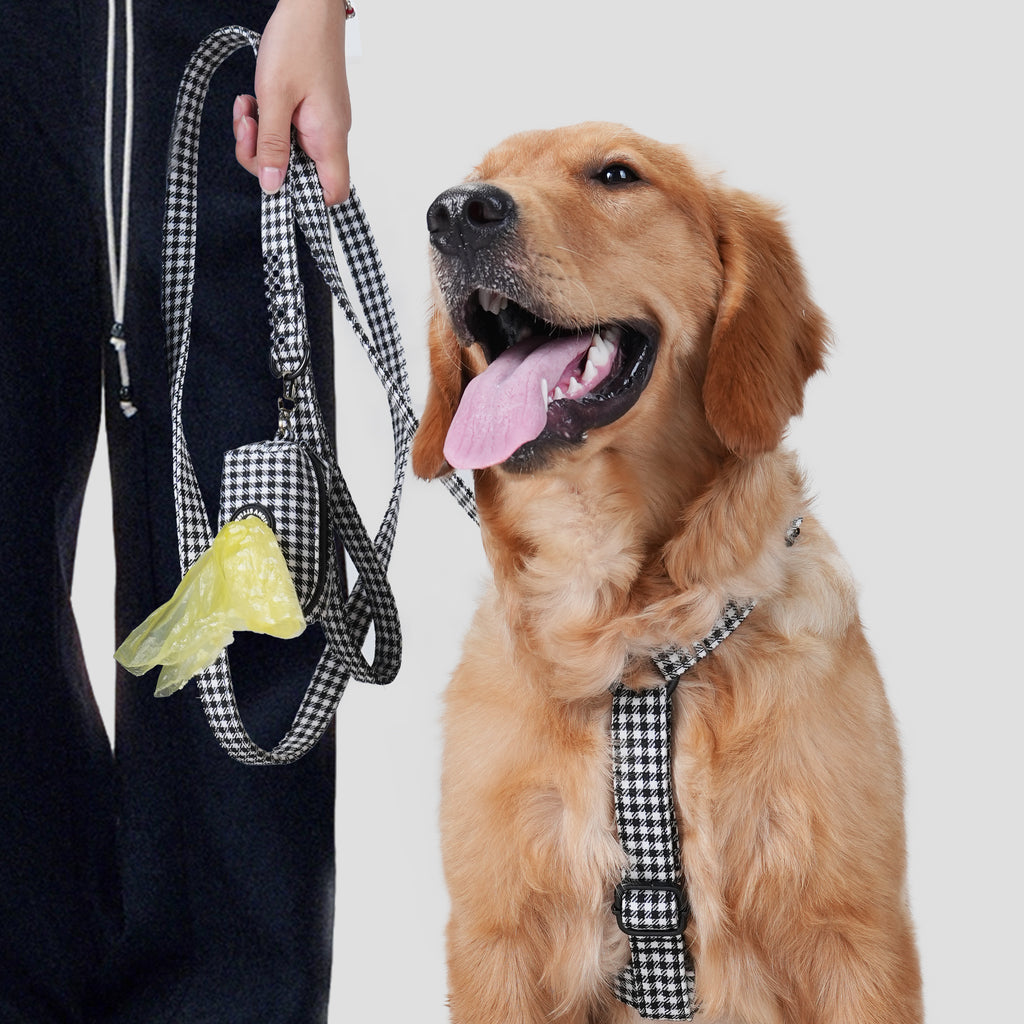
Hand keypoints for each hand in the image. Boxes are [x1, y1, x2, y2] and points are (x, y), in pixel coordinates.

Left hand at [233, 0, 351, 204]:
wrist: (310, 5)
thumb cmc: (299, 40)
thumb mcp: (274, 96)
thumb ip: (271, 145)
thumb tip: (272, 185)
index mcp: (328, 137)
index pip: (331, 193)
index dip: (305, 200)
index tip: (273, 181)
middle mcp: (330, 136)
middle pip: (301, 175)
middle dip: (265, 159)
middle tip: (246, 129)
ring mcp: (321, 124)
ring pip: (289, 153)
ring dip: (261, 138)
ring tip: (247, 108)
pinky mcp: (312, 112)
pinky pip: (288, 133)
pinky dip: (267, 123)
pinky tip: (255, 101)